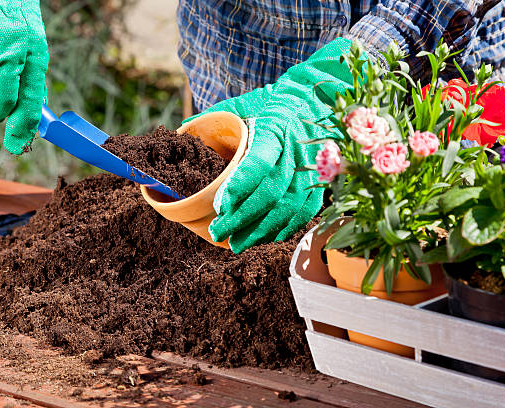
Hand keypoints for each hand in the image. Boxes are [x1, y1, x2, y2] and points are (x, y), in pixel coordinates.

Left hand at [187, 38, 356, 252]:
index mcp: (274, 129)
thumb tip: (183, 128)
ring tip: (238, 243)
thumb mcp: (246, 102)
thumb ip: (217, 116)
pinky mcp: (321, 180)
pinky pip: (306, 211)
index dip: (239, 187)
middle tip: (219, 232)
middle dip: (243, 218)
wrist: (317, 98)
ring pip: (289, 207)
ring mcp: (311, 168)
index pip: (258, 162)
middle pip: (271, 192)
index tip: (220, 206)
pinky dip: (286, 228)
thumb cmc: (275, 102)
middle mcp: (295, 151)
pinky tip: (267, 237)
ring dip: (262, 230)